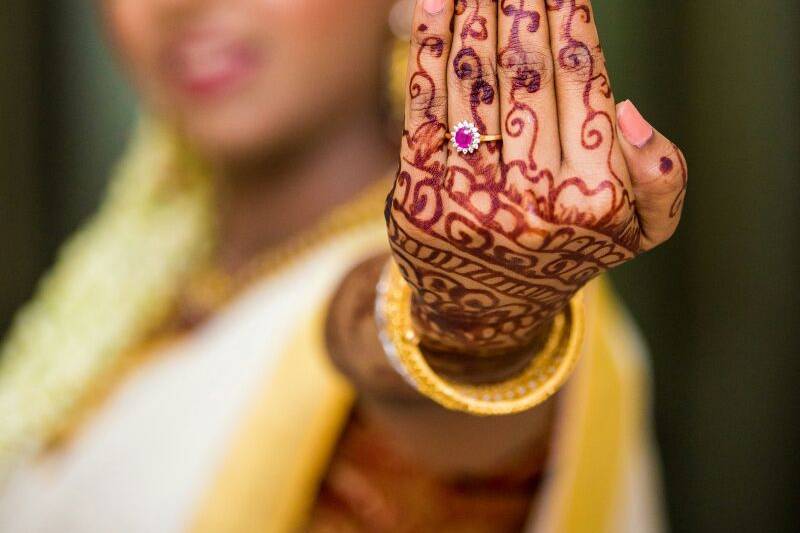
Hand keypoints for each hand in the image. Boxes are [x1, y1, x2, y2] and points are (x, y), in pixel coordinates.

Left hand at [386, 0, 686, 356]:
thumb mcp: (637, 233)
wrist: (487, 310)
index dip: (571, 24)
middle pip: (527, 76)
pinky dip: (428, 48)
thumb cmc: (566, 254)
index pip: (582, 87)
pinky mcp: (420, 194)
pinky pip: (425, 106)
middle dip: (522, 9)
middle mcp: (532, 199)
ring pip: (475, 83)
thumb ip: (660, 178)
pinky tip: (437, 2)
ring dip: (476, 16)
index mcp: (593, 199)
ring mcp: (471, 197)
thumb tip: (628, 111)